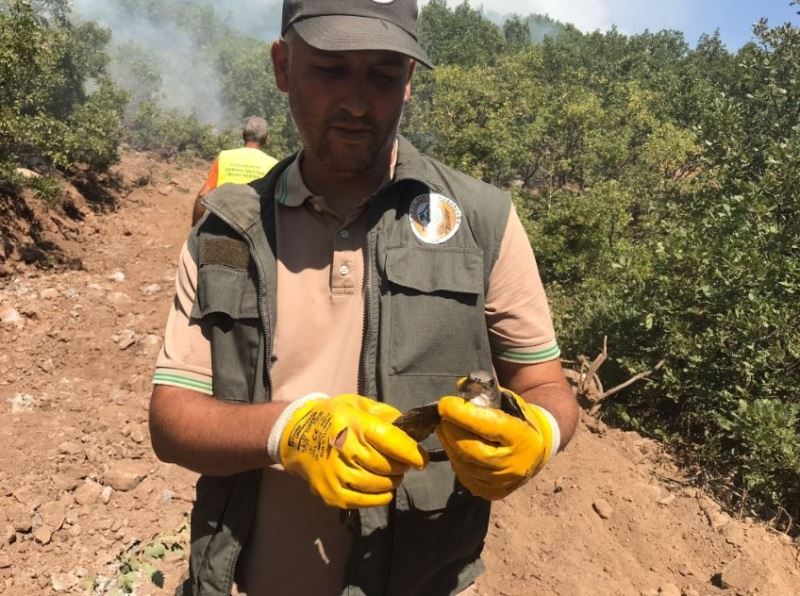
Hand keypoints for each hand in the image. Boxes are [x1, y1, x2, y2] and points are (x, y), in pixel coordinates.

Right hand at [277, 394, 427, 508]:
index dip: (412, 452)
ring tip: (392, 472)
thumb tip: (412, 433)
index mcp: (351, 423)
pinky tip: (383, 488)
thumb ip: (386, 416)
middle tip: (404, 462)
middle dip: (403, 466)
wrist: (294, 436)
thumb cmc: (333, 417)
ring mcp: (335, 474)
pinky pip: (367, 501)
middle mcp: (342, 449)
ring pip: (380, 485)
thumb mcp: (358, 404)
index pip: (390, 441)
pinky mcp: (332, 494)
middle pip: (387, 465)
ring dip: (393, 480)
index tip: (421, 458)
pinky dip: (381, 496)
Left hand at [436, 387, 556, 499]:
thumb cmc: (520, 420)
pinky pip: (463, 473)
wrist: (537, 450)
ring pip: (462, 462)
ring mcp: (501, 483)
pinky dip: (455, 456)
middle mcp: (513, 465)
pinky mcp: (490, 492)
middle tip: (443, 415)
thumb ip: (486, 393)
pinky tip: (456, 443)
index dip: (462, 414)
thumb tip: (460, 387)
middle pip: (469, 449)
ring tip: (447, 426)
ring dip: (449, 441)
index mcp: (522, 438)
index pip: (488, 425)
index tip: (444, 403)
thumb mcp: (510, 401)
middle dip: (450, 429)